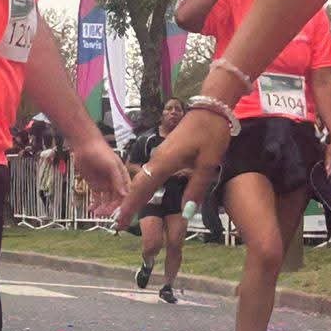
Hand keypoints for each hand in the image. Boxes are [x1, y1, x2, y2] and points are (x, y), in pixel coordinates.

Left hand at [71, 137, 130, 216]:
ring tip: (97, 214)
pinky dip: (95, 204)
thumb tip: (125, 195)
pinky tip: (91, 209)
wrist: (84, 145)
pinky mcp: (95, 185)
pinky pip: (96, 198)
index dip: (123, 203)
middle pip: (116, 200)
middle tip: (104, 214)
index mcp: (122, 177)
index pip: (126, 194)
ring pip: (106, 201)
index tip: (118, 212)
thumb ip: (118, 180)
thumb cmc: (100, 151)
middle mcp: (115, 182)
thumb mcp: (111, 165)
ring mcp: (105, 184)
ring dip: (103, 208)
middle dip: (111, 208)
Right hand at [117, 108, 230, 227]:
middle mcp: (158, 159)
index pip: (143, 188)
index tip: (120, 221)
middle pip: (138, 184)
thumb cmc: (210, 133)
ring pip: (142, 178)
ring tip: (129, 212)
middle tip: (120, 222)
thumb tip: (186, 213)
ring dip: (135, 195)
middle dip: (128, 203)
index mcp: (165, 162)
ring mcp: (160, 155)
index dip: (131, 206)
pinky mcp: (165, 152)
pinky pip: (150, 173)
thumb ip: (196, 188)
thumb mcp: (208, 162)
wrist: (210, 108)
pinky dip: (143, 186)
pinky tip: (145, 194)